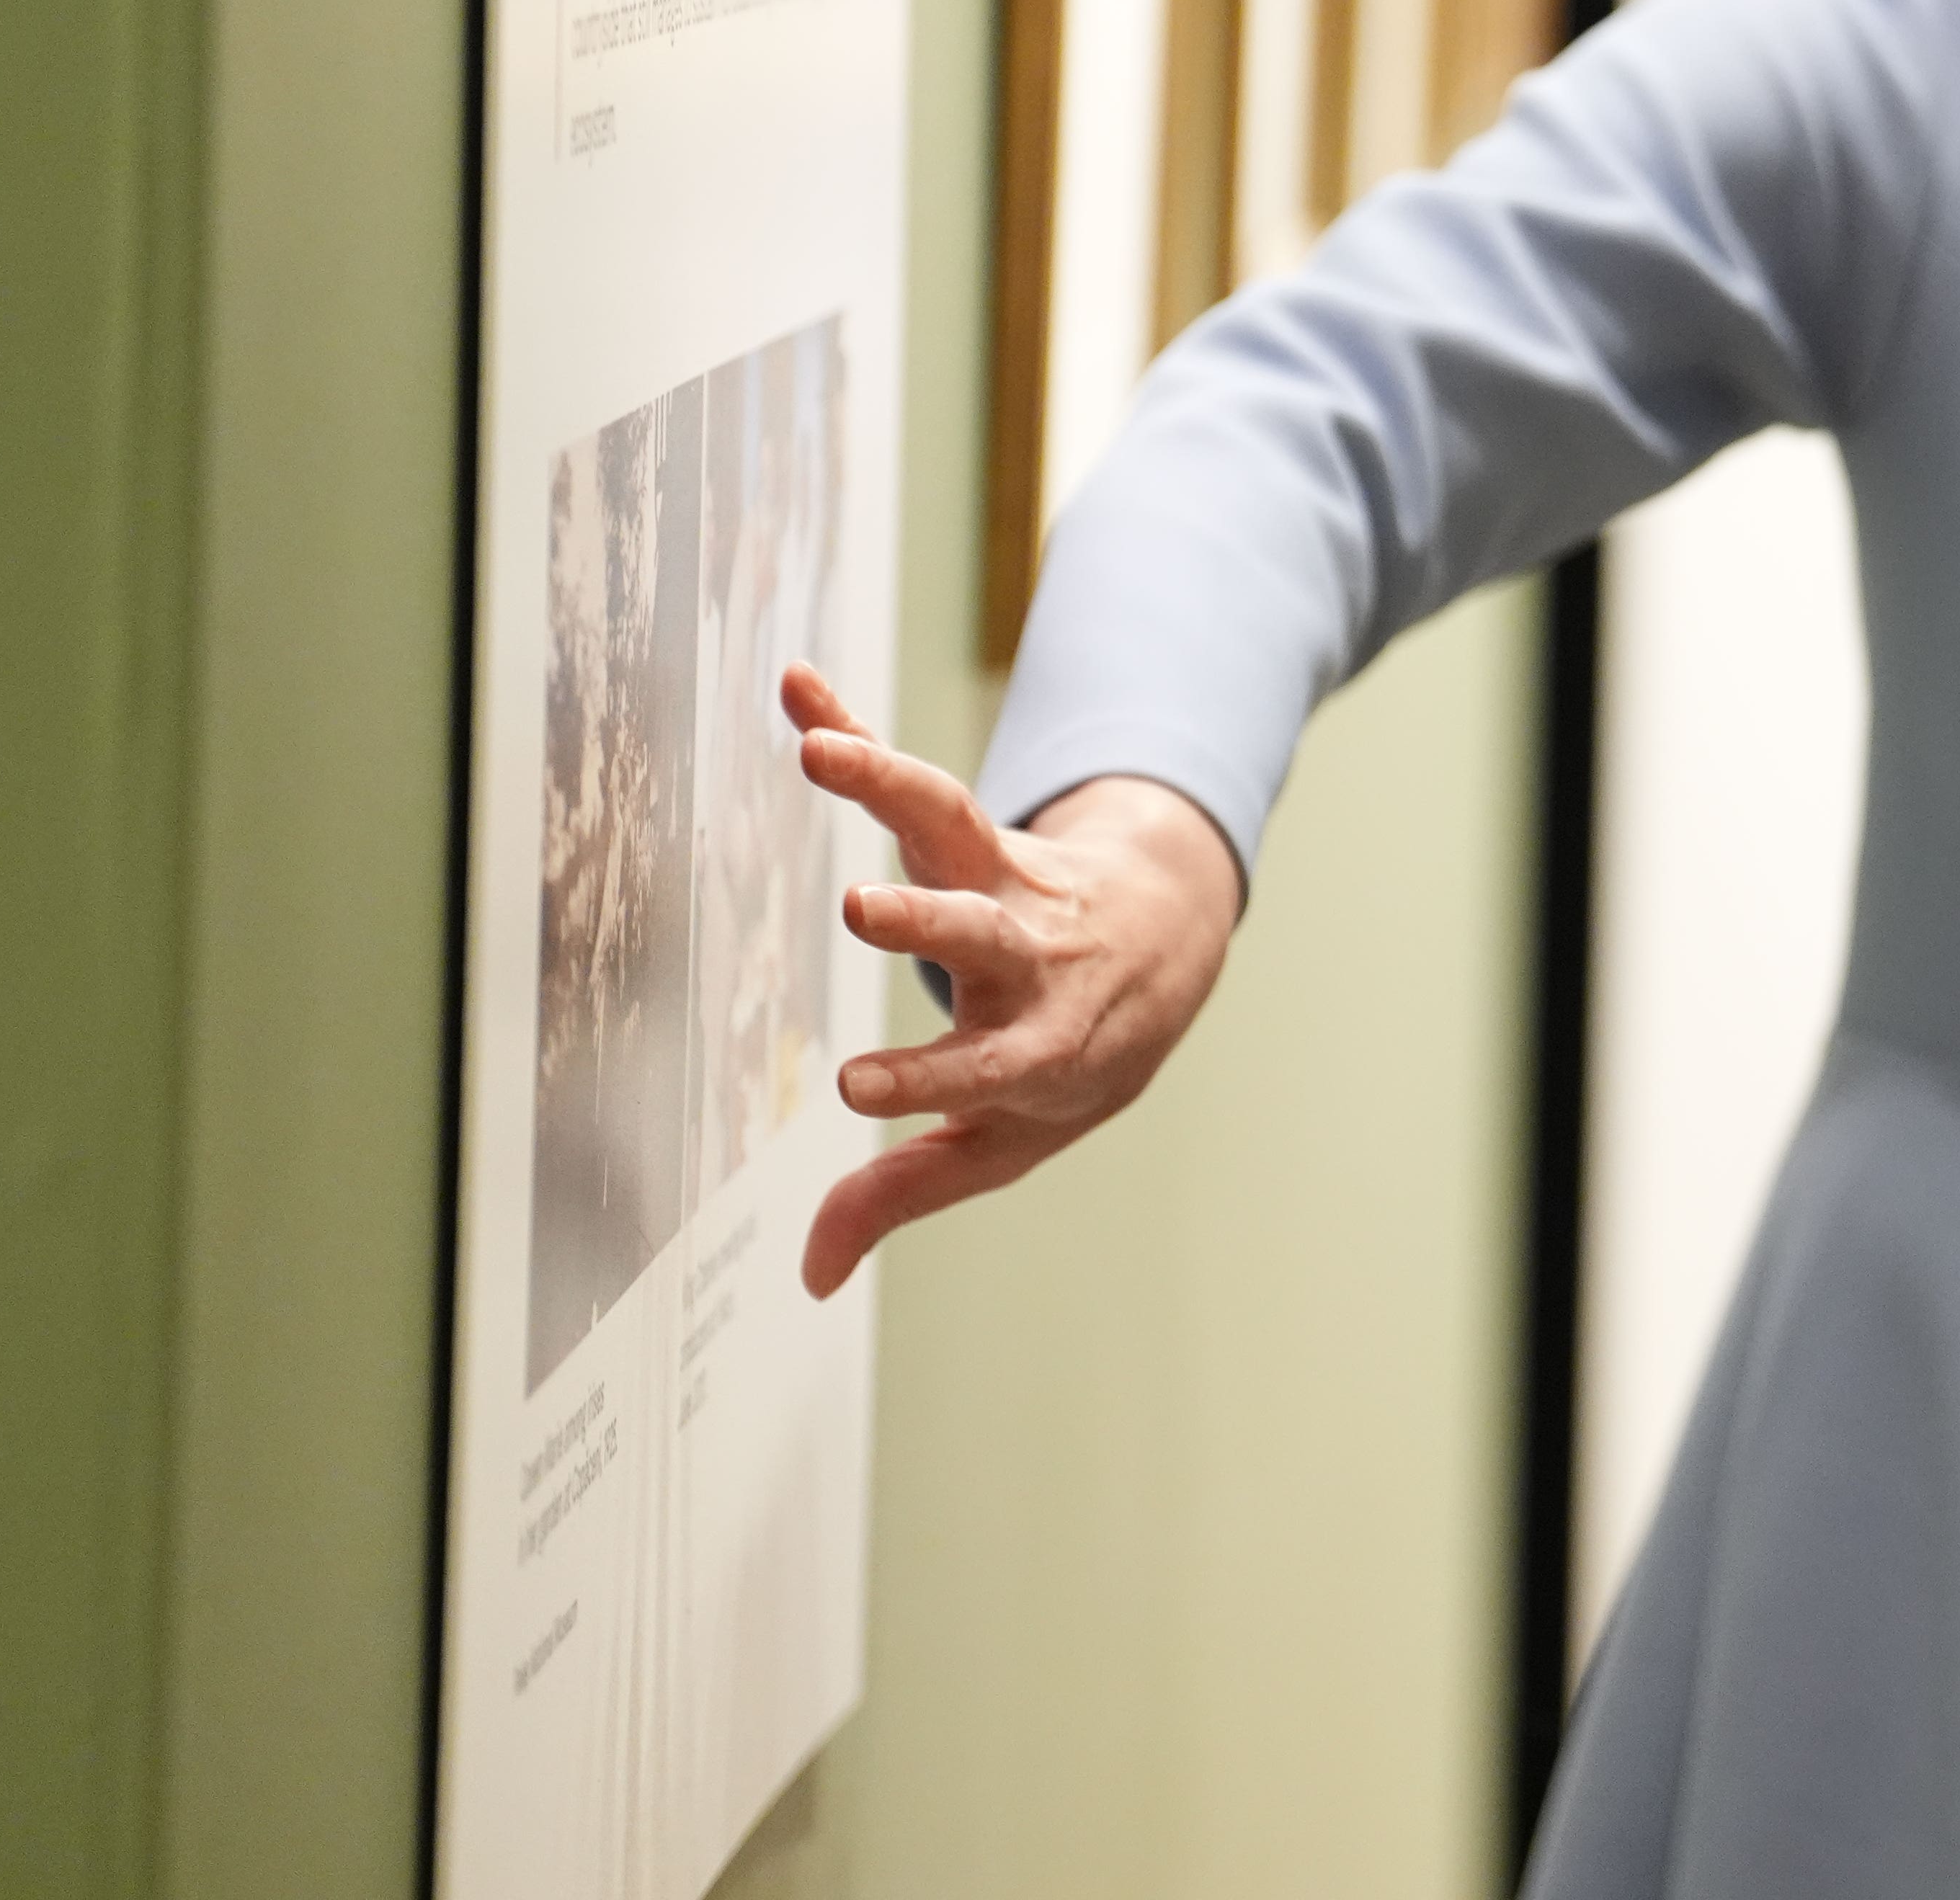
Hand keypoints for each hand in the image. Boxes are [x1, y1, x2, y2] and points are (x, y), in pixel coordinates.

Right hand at [781, 666, 1246, 1295]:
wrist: (1165, 953)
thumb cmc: (1070, 1064)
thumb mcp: (1005, 1142)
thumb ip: (905, 1192)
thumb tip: (810, 1274)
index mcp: (1037, 1047)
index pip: (983, 1069)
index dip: (923, 1083)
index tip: (856, 1087)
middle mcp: (1028, 956)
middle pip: (982, 933)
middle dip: (927, 922)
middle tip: (867, 908)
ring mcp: (1006, 882)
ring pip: (954, 828)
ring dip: (886, 784)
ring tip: (818, 748)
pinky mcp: (979, 828)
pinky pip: (915, 774)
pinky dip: (855, 728)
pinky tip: (795, 685)